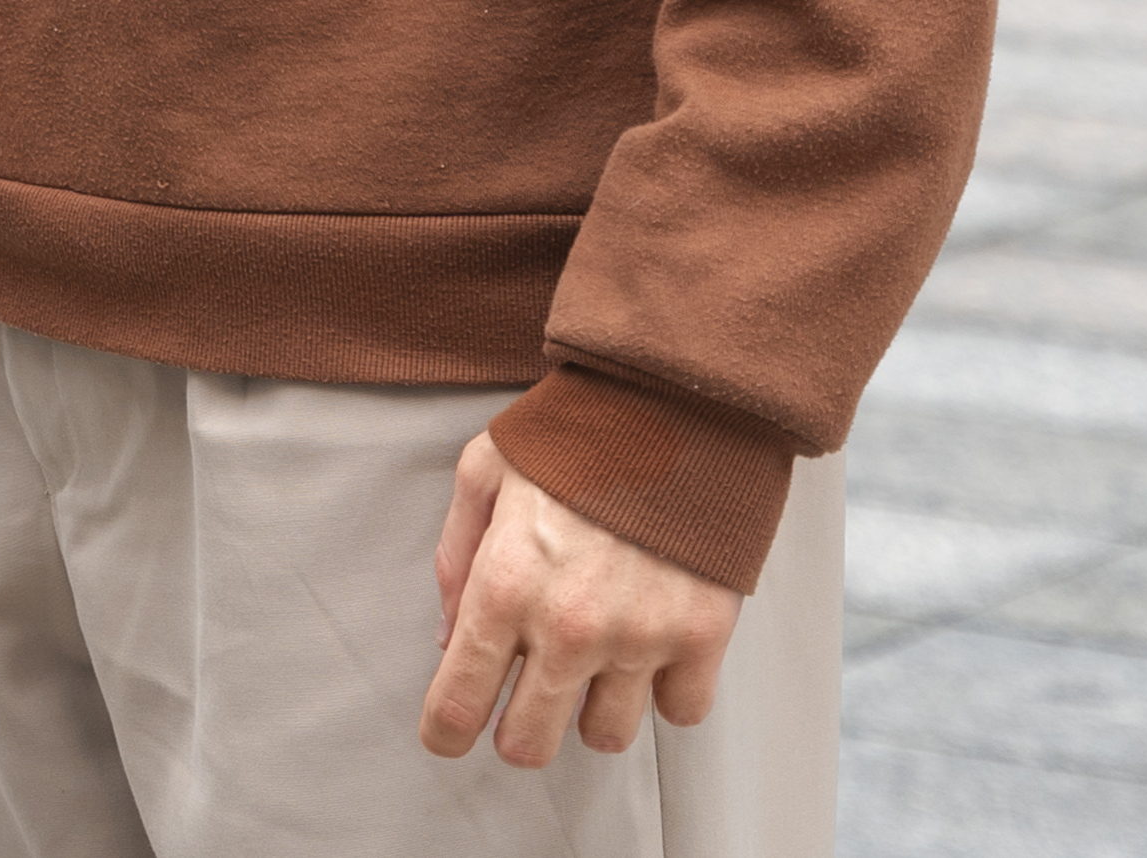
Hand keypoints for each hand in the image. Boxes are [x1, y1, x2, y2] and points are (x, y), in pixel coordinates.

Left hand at [419, 433, 741, 768]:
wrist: (677, 403)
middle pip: (530, 744)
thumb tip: (451, 638)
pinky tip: (651, 649)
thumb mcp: (485, 471)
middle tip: (526, 700)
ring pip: (606, 737)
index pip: (458, 703)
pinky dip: (665, 692)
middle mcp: (567, 625)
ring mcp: (639, 636)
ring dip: (594, 709)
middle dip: (519, 730)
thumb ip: (457, 558)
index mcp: (503, 585)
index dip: (445, 732)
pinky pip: (679, 713)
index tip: (448, 735)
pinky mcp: (701, 636)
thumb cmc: (577, 433)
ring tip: (596, 659)